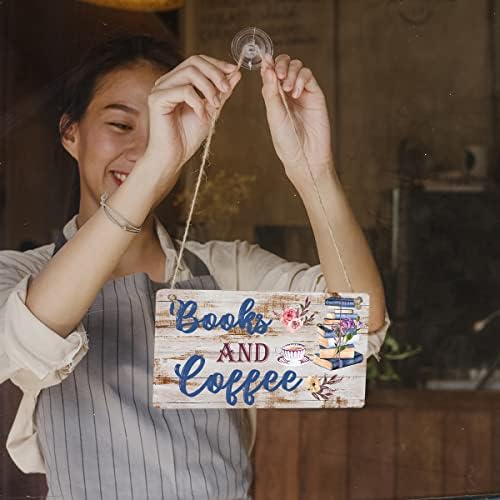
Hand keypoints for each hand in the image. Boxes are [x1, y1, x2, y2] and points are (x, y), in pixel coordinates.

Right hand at [141, 55, 240, 189]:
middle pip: (194, 61)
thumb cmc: (187, 137)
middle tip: (226, 90)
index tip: (233, 72)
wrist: (173, 156)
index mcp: (178, 82)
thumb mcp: (211, 110)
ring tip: (215, 105)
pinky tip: (201, 115)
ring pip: (189, 73)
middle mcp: (167, 82)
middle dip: (215, 73)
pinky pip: (183, 90)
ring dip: (208, 88)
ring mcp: (160, 89)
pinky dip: (197, 102)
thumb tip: (235, 73)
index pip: (197, 61)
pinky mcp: (157, 99)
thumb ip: (221, 92)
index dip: (217, 64)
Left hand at [260, 54, 333, 185]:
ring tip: (287, 89)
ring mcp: (302, 92)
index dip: (267, 63)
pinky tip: (296, 93)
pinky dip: (301, 79)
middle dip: (280, 65)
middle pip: (283, 65)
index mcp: (273, 97)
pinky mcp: (315, 94)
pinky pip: (308, 76)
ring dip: (290, 72)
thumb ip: (270, 91)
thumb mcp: (274, 114)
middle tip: (278, 75)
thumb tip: (266, 66)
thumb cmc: (286, 140)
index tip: (265, 60)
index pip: (269, 72)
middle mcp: (287, 92)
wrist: (305, 155)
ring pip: (296, 67)